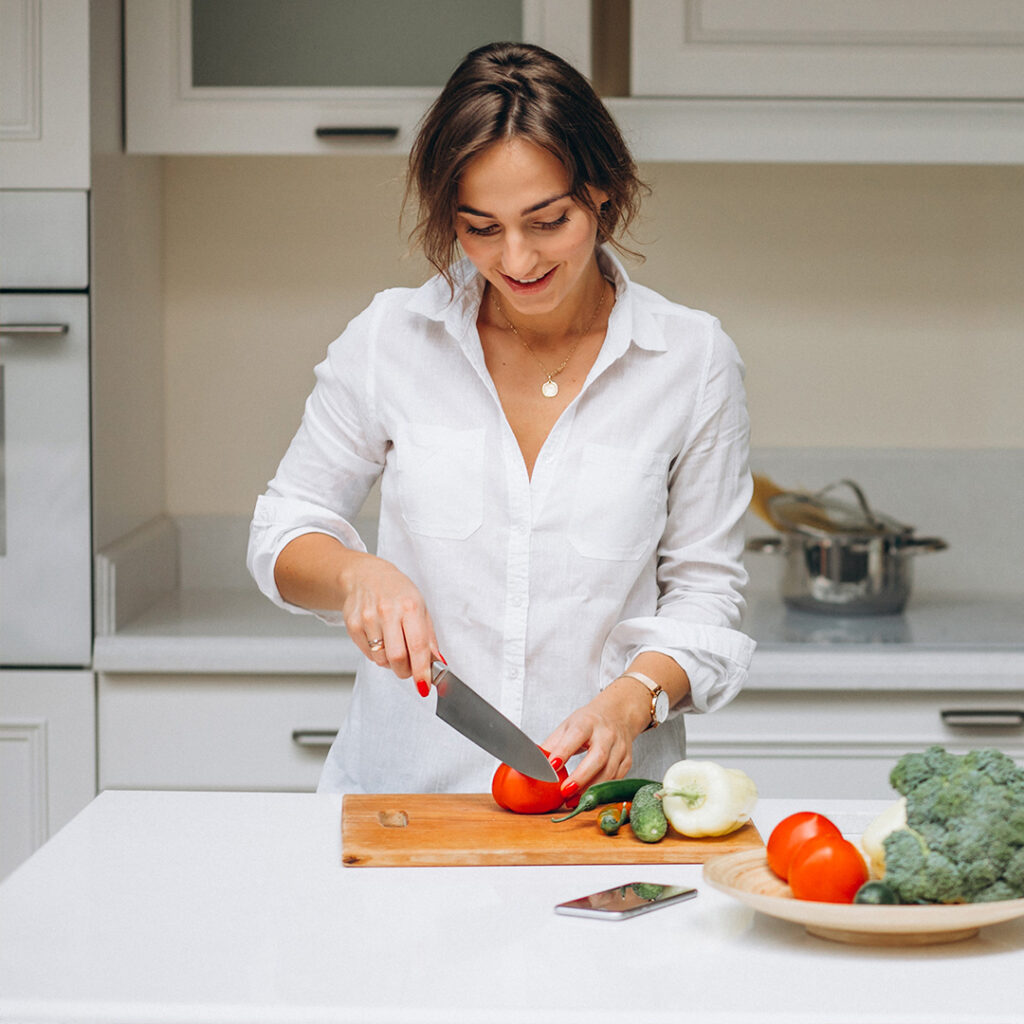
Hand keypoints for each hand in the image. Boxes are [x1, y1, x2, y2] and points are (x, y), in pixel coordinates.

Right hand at [338, 550, 440, 689]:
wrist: (366, 576)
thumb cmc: (397, 592)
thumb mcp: (420, 608)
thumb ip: (429, 638)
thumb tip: (437, 663)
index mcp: (409, 606)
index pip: (417, 646)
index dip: (421, 671)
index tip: (424, 685)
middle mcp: (387, 611)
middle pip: (397, 658)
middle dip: (405, 671)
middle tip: (409, 669)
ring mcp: (367, 618)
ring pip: (381, 659)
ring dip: (390, 663)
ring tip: (393, 646)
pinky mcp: (352, 624)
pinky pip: (367, 654)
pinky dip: (377, 655)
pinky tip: (380, 640)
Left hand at [541, 679, 650, 799]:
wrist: (618, 715)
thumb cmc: (588, 722)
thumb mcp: (568, 726)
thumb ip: (552, 745)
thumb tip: (533, 763)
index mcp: (588, 722)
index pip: (576, 735)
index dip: (564, 751)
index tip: (551, 767)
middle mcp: (607, 734)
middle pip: (598, 757)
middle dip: (581, 777)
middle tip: (565, 792)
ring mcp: (620, 747)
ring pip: (609, 772)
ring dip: (590, 789)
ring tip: (572, 801)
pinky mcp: (627, 760)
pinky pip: (616, 779)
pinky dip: (601, 790)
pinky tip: (587, 797)